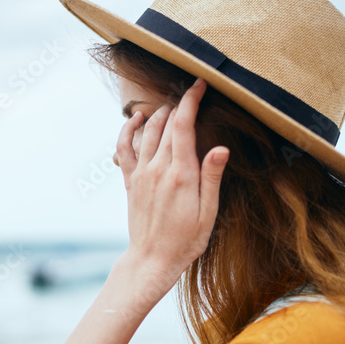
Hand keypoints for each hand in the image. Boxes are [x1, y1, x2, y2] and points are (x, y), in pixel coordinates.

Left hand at [114, 77, 228, 286]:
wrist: (152, 260)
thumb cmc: (186, 241)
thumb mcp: (208, 213)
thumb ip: (212, 178)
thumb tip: (220, 148)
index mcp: (181, 175)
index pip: (184, 125)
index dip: (191, 100)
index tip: (200, 84)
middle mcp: (158, 169)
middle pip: (167, 123)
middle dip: (180, 104)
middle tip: (193, 94)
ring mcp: (141, 174)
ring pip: (147, 131)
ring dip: (159, 114)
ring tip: (173, 107)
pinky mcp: (131, 181)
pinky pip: (124, 148)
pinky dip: (127, 129)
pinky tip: (136, 119)